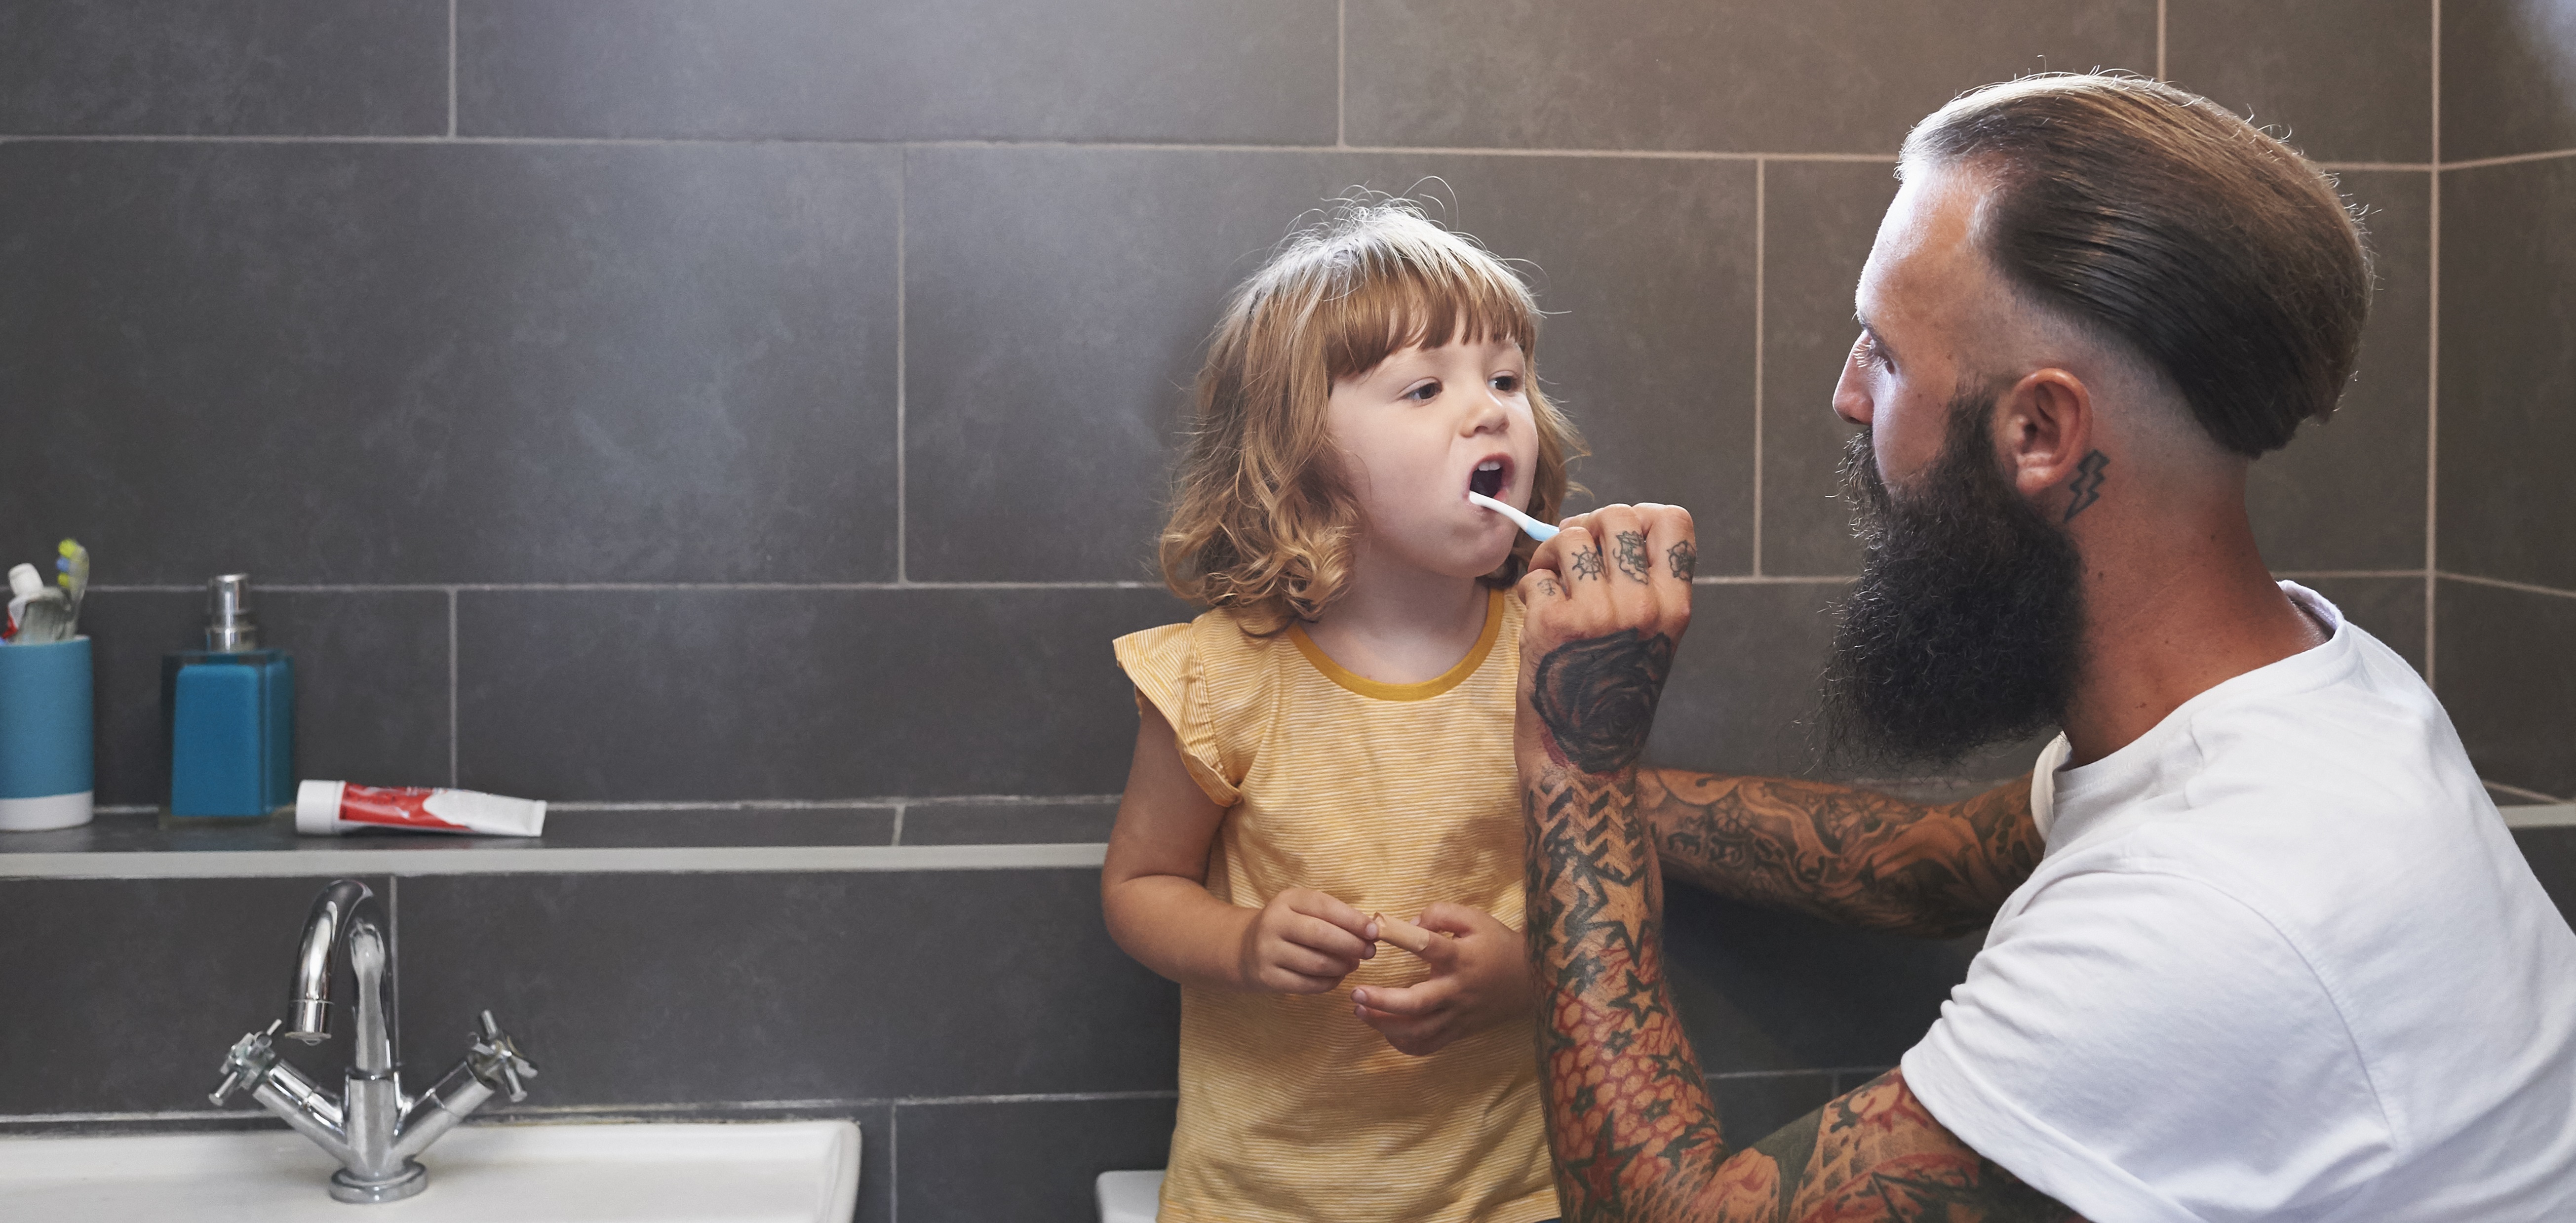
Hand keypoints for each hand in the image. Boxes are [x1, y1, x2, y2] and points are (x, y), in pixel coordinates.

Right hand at [1237, 887, 1376, 992]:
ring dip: (1342, 966)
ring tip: (1353, 964)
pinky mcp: (1267, 978)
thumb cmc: (1288, 926)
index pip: (1324, 907)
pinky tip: (1337, 976)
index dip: (1353, 920)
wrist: (1244, 948)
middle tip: (1370, 952)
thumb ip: (1334, 916)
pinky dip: (1329, 982)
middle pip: (1321, 935)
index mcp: (1287, 900)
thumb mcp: (1303, 910)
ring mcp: (1268, 952)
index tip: (1374, 932)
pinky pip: (1307, 985)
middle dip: (1352, 945)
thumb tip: (1371, 932)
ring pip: (1317, 963)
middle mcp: (1274, 923)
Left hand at [1350, 903, 1535, 1055]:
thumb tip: (1409, 925)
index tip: (1374, 931)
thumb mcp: (1475, 918)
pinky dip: (1405, 1044)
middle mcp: (1457, 990)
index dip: (1399, 937)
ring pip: (1418, 1031)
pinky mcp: (1460, 1031)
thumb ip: (1441, 915)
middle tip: (1355, 994)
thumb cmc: (1498, 944)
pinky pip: (1429, 1046)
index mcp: (1460, 958)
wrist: (1533, 979)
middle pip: (1416, 1003)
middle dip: (1381, 1001)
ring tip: (1360, 1012)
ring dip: (1385, 1025)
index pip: (1427, 946)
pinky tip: (1387, 1032)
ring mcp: (1458, 1015)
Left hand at [1517, 503, 1694, 775]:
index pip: (1673, 520)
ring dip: (1553, 554)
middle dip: (1590, 526)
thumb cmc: (1612, 694)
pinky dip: (1531, 588)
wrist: (1583, 757)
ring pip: (1570, 536)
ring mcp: (1597, 613)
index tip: (1620, 540)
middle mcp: (1642, 606)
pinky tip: (1538, 614)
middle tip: (1577, 557)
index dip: (1642, 515)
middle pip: (1617, 516)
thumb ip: (1642, 583)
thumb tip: (1601, 525)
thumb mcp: (1651, 639)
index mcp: (1674, 606)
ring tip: (1553, 583)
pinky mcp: (1552, 623)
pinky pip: (1536, 574)